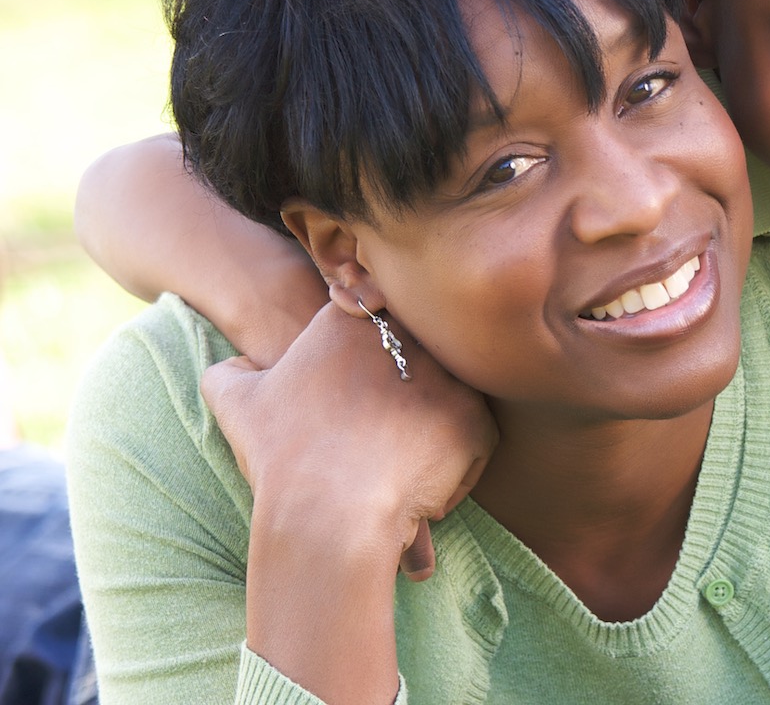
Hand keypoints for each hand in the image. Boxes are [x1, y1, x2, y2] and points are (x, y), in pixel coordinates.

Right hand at [202, 302, 494, 578]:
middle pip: (413, 363)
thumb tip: (234, 368)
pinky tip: (419, 495)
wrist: (327, 512)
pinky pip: (473, 442)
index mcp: (353, 320)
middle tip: (372, 442)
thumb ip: (231, 373)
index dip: (361, 370)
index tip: (348, 408)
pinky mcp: (476, 417)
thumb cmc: (282, 457)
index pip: (370, 326)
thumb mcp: (237, 403)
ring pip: (443, 402)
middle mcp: (409, 334)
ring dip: (426, 437)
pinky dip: (453, 472)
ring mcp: (449, 374)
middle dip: (399, 400)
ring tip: (392, 474)